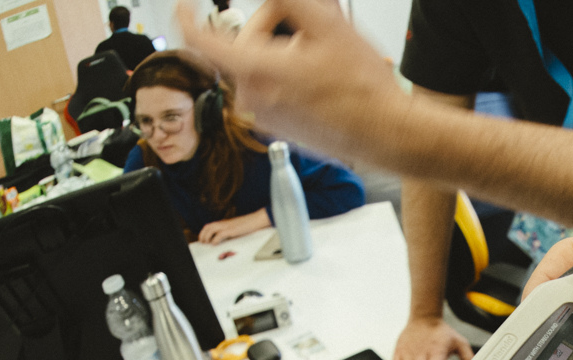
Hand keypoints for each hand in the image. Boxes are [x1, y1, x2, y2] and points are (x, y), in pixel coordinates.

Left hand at [180, 0, 409, 164]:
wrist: (386, 133)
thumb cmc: (362, 90)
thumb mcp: (327, 24)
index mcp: (255, 72)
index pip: (201, 39)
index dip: (189, 15)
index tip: (187, 3)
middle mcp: (253, 99)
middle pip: (243, 45)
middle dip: (271, 26)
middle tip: (308, 27)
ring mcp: (265, 117)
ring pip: (259, 65)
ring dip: (283, 51)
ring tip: (322, 57)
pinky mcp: (279, 127)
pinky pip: (271, 87)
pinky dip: (288, 73)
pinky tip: (322, 78)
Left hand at [197, 209, 269, 244]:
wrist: (258, 219)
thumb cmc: (251, 225)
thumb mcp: (238, 229)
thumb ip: (232, 233)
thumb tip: (227, 241)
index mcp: (226, 223)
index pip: (210, 225)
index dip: (204, 232)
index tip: (203, 239)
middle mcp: (225, 223)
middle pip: (208, 226)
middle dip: (202, 234)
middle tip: (202, 242)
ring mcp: (228, 226)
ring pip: (211, 229)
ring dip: (206, 237)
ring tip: (206, 243)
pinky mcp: (232, 230)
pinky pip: (220, 234)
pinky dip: (215, 239)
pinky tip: (214, 243)